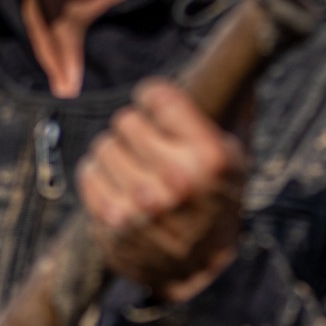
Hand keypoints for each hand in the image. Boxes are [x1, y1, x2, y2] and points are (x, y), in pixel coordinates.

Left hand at [76, 81, 247, 302]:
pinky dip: (99, 176)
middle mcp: (177, 181)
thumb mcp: (237, 154)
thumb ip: (233, 104)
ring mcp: (142, 205)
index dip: (154, 98)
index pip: (156, 95)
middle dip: (136, 129)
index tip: (158, 108)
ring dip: (116, 153)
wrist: (202, 269)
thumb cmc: (219, 198)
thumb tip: (237, 55)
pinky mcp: (113, 224)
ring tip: (136, 168)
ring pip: (103, 145)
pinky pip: (88, 173)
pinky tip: (120, 187)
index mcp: (211, 156)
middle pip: (126, 119)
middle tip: (150, 146)